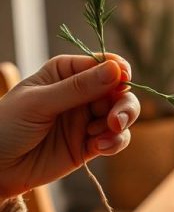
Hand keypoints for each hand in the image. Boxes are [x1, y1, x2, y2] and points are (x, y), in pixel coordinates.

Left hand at [0, 54, 140, 198]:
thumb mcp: (40, 102)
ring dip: (120, 125)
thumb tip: (116, 70)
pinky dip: (113, 143)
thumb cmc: (8, 126)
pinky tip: (98, 148)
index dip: (118, 70)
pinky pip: (115, 140)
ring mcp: (86, 120)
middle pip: (118, 91)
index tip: (124, 79)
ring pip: (122, 115)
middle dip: (123, 104)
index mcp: (66, 72)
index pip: (102, 64)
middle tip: (116, 120)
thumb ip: (78, 88)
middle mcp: (81, 93)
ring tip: (101, 137)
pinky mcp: (90, 145)